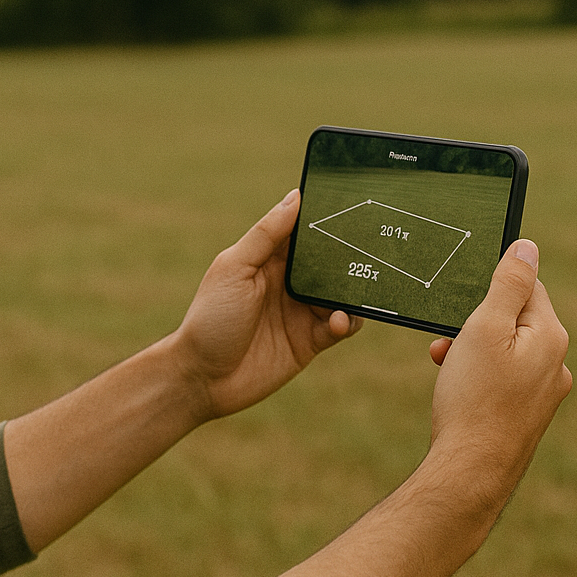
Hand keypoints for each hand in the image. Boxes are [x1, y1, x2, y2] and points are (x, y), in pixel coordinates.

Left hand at [170, 189, 361, 422]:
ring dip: (353, 291)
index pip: (303, 231)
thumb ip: (266, 235)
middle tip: (373, 247)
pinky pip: (340, 326)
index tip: (351, 203)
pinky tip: (338, 321)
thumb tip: (295, 197)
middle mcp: (288, 282)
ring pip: (341, 293)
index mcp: (269, 258)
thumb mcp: (234, 268)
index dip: (324, 218)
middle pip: (329, 261)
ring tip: (358, 290)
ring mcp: (301, 312)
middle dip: (350, 254)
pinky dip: (347, 321)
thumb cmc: (211, 318)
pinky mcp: (311, 341)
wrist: (203, 379)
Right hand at [424, 239, 571, 513]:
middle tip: (446, 343)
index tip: (462, 308)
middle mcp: (557, 364)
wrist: (472, 472)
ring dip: (470, 352)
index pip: (526, 287)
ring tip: (446, 369)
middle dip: (473, 325)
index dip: (488, 292)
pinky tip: (457, 392)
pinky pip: (503, 380)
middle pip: (512, 320)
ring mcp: (544, 393)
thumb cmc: (474, 398)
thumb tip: (528, 246)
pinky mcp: (527, 415)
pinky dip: (478, 378)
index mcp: (551, 336)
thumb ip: (509, 284)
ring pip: (504, 351)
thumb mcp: (485, 328)